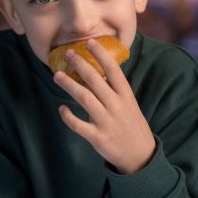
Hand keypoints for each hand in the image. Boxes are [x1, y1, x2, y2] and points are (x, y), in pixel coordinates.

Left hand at [54, 38, 155, 173]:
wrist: (140, 155)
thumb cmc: (132, 124)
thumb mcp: (129, 104)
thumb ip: (115, 90)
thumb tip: (96, 72)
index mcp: (126, 95)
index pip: (114, 70)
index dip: (101, 55)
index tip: (90, 42)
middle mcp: (116, 105)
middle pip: (96, 80)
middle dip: (81, 65)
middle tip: (68, 53)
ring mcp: (107, 121)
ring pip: (85, 98)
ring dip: (69, 85)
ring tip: (57, 75)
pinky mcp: (98, 137)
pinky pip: (79, 125)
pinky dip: (68, 116)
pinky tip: (61, 108)